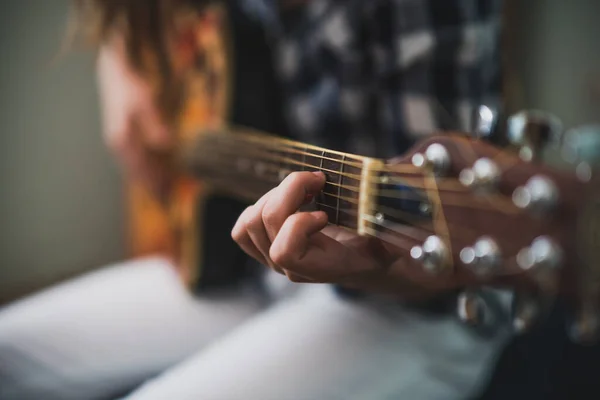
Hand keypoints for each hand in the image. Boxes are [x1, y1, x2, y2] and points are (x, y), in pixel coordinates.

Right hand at [96, 35, 172, 196]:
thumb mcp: (145, 103)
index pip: (140, 167)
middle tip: (166, 201)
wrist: (115, 74)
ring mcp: (117, 143)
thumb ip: (154, 124)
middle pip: (136, 172)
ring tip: (161, 193)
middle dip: (151, 186)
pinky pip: (132, 161)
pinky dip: (142, 171)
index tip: (165, 194)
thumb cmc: (131, 87)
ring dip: (146, 180)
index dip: (154, 181)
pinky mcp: (121, 139)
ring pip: (133, 168)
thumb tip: (164, 144)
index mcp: (121, 139)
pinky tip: (152, 175)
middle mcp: (117, 145)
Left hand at [231, 171, 448, 299]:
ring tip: (307, 189)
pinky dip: (262, 204)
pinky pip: (245, 226)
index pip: (285, 252)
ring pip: (250, 221)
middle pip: (264, 224)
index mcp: (321, 268)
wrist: (369, 264)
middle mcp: (292, 268)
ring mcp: (275, 259)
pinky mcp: (267, 246)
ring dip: (276, 195)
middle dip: (289, 191)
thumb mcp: (396, 233)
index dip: (299, 224)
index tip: (326, 212)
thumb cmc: (383, 246)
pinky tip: (292, 199)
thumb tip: (411, 180)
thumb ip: (398, 216)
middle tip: (319, 180)